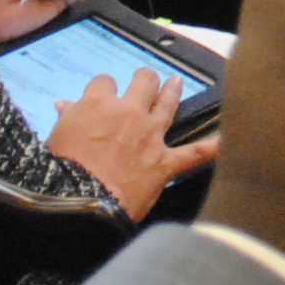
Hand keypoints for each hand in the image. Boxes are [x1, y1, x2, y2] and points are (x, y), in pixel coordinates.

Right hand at [40, 71, 217, 218]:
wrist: (80, 204)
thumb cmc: (59, 173)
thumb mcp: (55, 139)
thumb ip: (66, 118)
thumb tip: (64, 106)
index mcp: (98, 104)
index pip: (104, 82)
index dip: (105, 87)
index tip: (103, 92)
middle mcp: (129, 113)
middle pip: (143, 83)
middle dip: (145, 79)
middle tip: (146, 79)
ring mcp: (150, 135)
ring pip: (167, 104)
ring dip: (172, 92)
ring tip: (176, 82)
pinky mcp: (165, 162)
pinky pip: (195, 152)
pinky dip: (214, 147)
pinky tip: (229, 139)